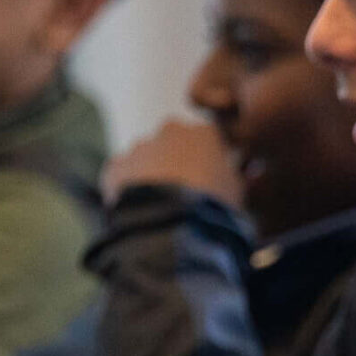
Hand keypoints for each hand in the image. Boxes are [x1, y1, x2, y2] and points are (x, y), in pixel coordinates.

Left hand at [103, 119, 242, 207]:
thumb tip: (240, 174)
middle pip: (174, 145)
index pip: (208, 142)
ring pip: (146, 159)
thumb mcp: (238, 192)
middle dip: (176, 163)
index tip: (208, 184)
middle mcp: (171, 131)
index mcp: (205, 133)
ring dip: (151, 175)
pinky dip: (126, 188)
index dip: (208, 163)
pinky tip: (137, 209)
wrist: (172, 224)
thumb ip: (234, 176)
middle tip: (181, 195)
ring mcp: (141, 147)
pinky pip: (121, 175)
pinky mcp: (116, 166)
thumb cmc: (213, 208)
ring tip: (158, 207)